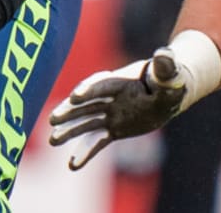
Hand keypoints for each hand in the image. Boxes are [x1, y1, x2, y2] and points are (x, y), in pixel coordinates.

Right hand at [48, 48, 185, 169]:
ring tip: (52, 140)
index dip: (89, 90)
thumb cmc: (167, 82)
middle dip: (69, 111)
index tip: (75, 97)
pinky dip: (84, 152)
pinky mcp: (111, 129)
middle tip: (53, 119)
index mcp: (120, 81)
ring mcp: (108, 113)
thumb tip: (165, 54)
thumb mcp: (168, 76)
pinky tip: (72, 165)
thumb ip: (165, 68)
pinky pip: (96, 141)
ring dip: (69, 131)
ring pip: (85, 123)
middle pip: (86, 104)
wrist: (163, 93)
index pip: (102, 84)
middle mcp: (109, 97)